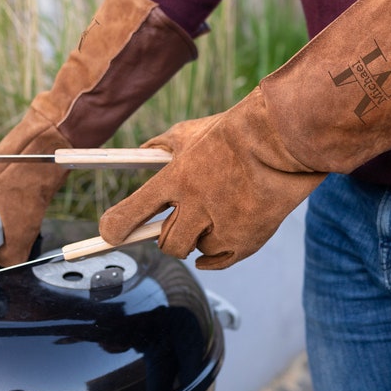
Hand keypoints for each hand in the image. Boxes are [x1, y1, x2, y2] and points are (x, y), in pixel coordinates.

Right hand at [0, 109, 70, 266]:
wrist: (59, 134)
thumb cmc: (35, 170)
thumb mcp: (22, 217)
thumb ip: (13, 246)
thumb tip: (10, 264)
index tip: (8, 249)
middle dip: (8, 232)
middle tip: (26, 232)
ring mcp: (2, 178)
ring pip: (9, 211)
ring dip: (23, 218)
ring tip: (35, 212)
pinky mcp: (22, 173)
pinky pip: (23, 197)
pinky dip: (33, 203)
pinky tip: (42, 199)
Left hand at [99, 0, 390, 269]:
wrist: (284, 140)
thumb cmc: (236, 132)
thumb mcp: (190, 131)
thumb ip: (160, 146)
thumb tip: (138, 151)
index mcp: (177, 178)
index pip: (132, 213)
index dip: (115, 228)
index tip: (107, 233)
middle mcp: (195, 205)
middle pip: (165, 242)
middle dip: (168, 235)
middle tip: (178, 221)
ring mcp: (221, 226)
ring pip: (193, 251)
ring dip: (198, 238)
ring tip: (215, 213)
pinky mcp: (245, 241)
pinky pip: (218, 260)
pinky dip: (217, 251)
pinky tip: (225, 230)